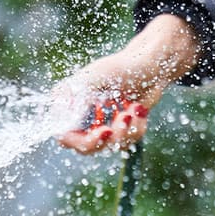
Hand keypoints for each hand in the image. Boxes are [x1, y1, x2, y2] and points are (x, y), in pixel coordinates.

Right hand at [55, 14, 199, 154]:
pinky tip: (139, 109)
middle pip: (86, 147)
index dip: (82, 140)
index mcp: (69, 105)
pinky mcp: (118, 130)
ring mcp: (99, 125)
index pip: (65, 136)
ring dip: (126, 128)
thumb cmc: (120, 67)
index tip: (105, 131)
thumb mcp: (95, 77)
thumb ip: (79, 96)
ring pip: (110, 146)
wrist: (149, 67)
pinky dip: (137, 127)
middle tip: (125, 119)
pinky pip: (127, 141)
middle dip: (109, 137)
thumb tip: (67, 121)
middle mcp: (81, 118)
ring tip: (135, 107)